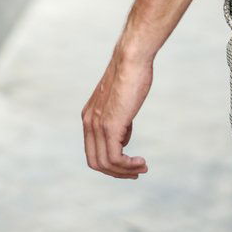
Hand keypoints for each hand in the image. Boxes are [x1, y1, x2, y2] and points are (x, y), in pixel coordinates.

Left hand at [81, 45, 152, 178]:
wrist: (132, 58)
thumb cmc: (132, 74)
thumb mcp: (122, 101)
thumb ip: (119, 119)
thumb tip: (123, 138)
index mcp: (89, 116)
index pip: (93, 150)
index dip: (110, 163)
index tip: (129, 164)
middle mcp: (89, 123)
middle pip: (95, 162)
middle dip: (116, 172)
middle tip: (136, 173)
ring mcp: (97, 125)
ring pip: (104, 163)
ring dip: (124, 171)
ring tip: (142, 168)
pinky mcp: (110, 126)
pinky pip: (114, 158)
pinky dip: (127, 166)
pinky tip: (141, 162)